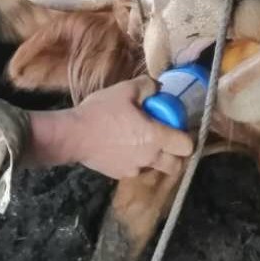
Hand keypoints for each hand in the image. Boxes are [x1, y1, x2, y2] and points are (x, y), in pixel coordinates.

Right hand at [26, 77, 193, 178]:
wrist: (72, 135)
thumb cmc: (101, 112)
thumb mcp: (125, 90)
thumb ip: (148, 86)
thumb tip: (159, 88)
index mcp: (155, 137)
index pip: (187, 146)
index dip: (186, 137)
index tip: (177, 127)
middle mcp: (149, 157)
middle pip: (176, 165)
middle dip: (175, 154)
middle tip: (165, 139)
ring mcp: (135, 169)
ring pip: (156, 168)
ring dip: (156, 158)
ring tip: (142, 143)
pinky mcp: (120, 174)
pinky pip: (136, 169)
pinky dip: (136, 161)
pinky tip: (123, 148)